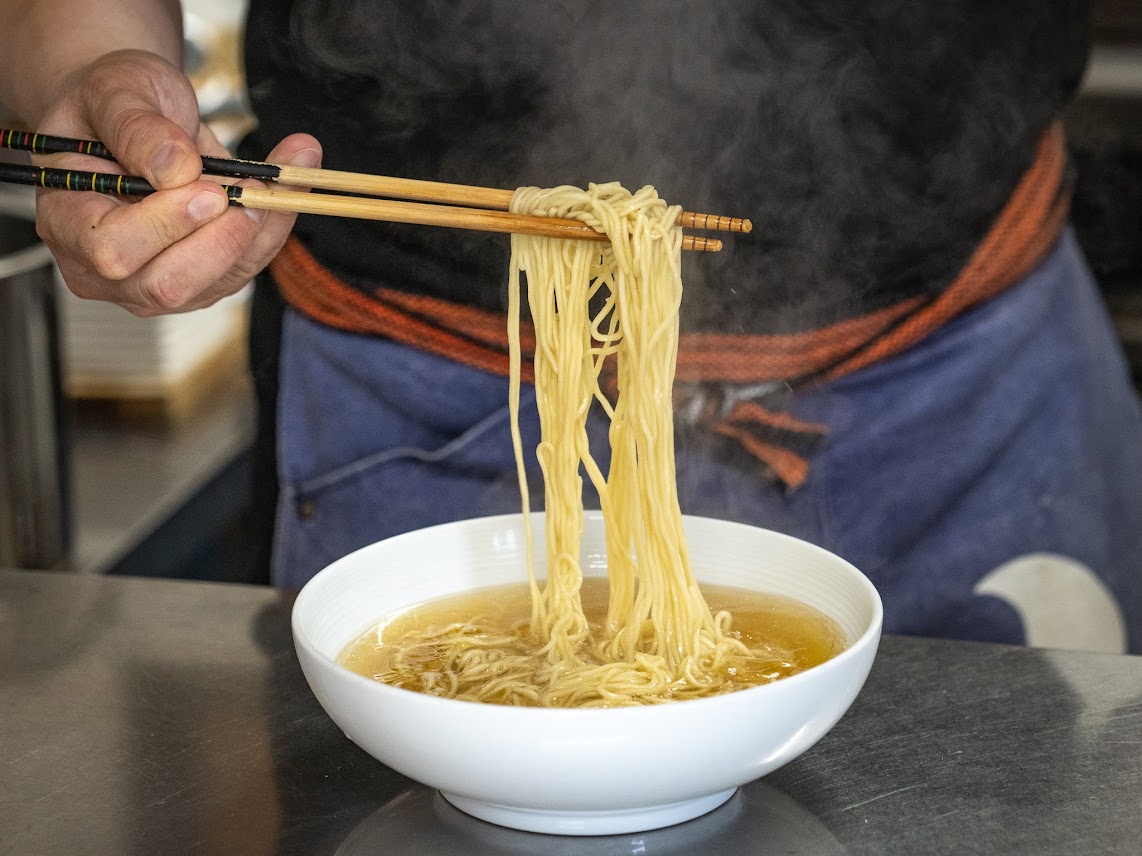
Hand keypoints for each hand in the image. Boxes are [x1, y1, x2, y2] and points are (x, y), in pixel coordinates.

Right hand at [33, 49, 320, 314]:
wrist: (136, 119)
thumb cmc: (113, 105)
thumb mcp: (115, 90)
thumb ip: (137, 126)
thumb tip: (177, 167)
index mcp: (66, 223)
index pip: (112, 251)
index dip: (165, 225)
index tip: (208, 187)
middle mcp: (105, 270)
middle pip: (168, 286)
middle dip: (220, 238)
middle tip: (252, 189)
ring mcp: (154, 284)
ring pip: (219, 282)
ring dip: (261, 228)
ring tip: (284, 172)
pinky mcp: (202, 282)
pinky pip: (247, 267)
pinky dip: (275, 226)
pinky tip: (287, 185)